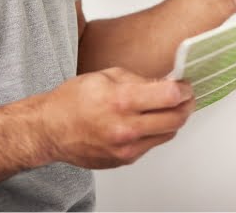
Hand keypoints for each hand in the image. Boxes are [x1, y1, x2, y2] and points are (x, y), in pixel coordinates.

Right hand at [36, 68, 193, 168]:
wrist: (50, 130)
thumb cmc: (72, 101)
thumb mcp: (106, 76)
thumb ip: (140, 80)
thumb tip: (166, 82)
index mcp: (121, 101)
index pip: (170, 96)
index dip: (183, 89)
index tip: (185, 85)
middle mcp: (125, 128)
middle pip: (176, 118)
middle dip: (186, 105)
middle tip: (185, 96)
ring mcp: (126, 148)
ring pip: (168, 134)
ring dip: (173, 119)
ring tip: (168, 107)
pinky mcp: (124, 160)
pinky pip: (152, 145)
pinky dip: (156, 131)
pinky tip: (148, 121)